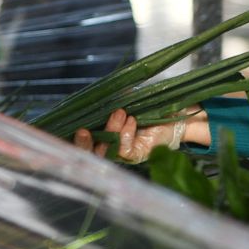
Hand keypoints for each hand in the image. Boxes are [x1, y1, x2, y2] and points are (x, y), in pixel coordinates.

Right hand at [72, 109, 209, 163]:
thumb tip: (99, 93)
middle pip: (89, 153)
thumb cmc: (149, 108)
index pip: (83, 141)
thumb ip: (113, 99)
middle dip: (83, 144)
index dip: (74, 139)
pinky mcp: (136, 156)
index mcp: (103, 135)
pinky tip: (132, 120)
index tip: (73, 127)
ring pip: (106, 150)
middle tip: (82, 130)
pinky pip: (124, 150)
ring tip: (120, 112)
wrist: (175, 116)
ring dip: (111, 130)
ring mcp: (123, 154)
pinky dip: (125, 134)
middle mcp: (110, 147)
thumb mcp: (128, 101)